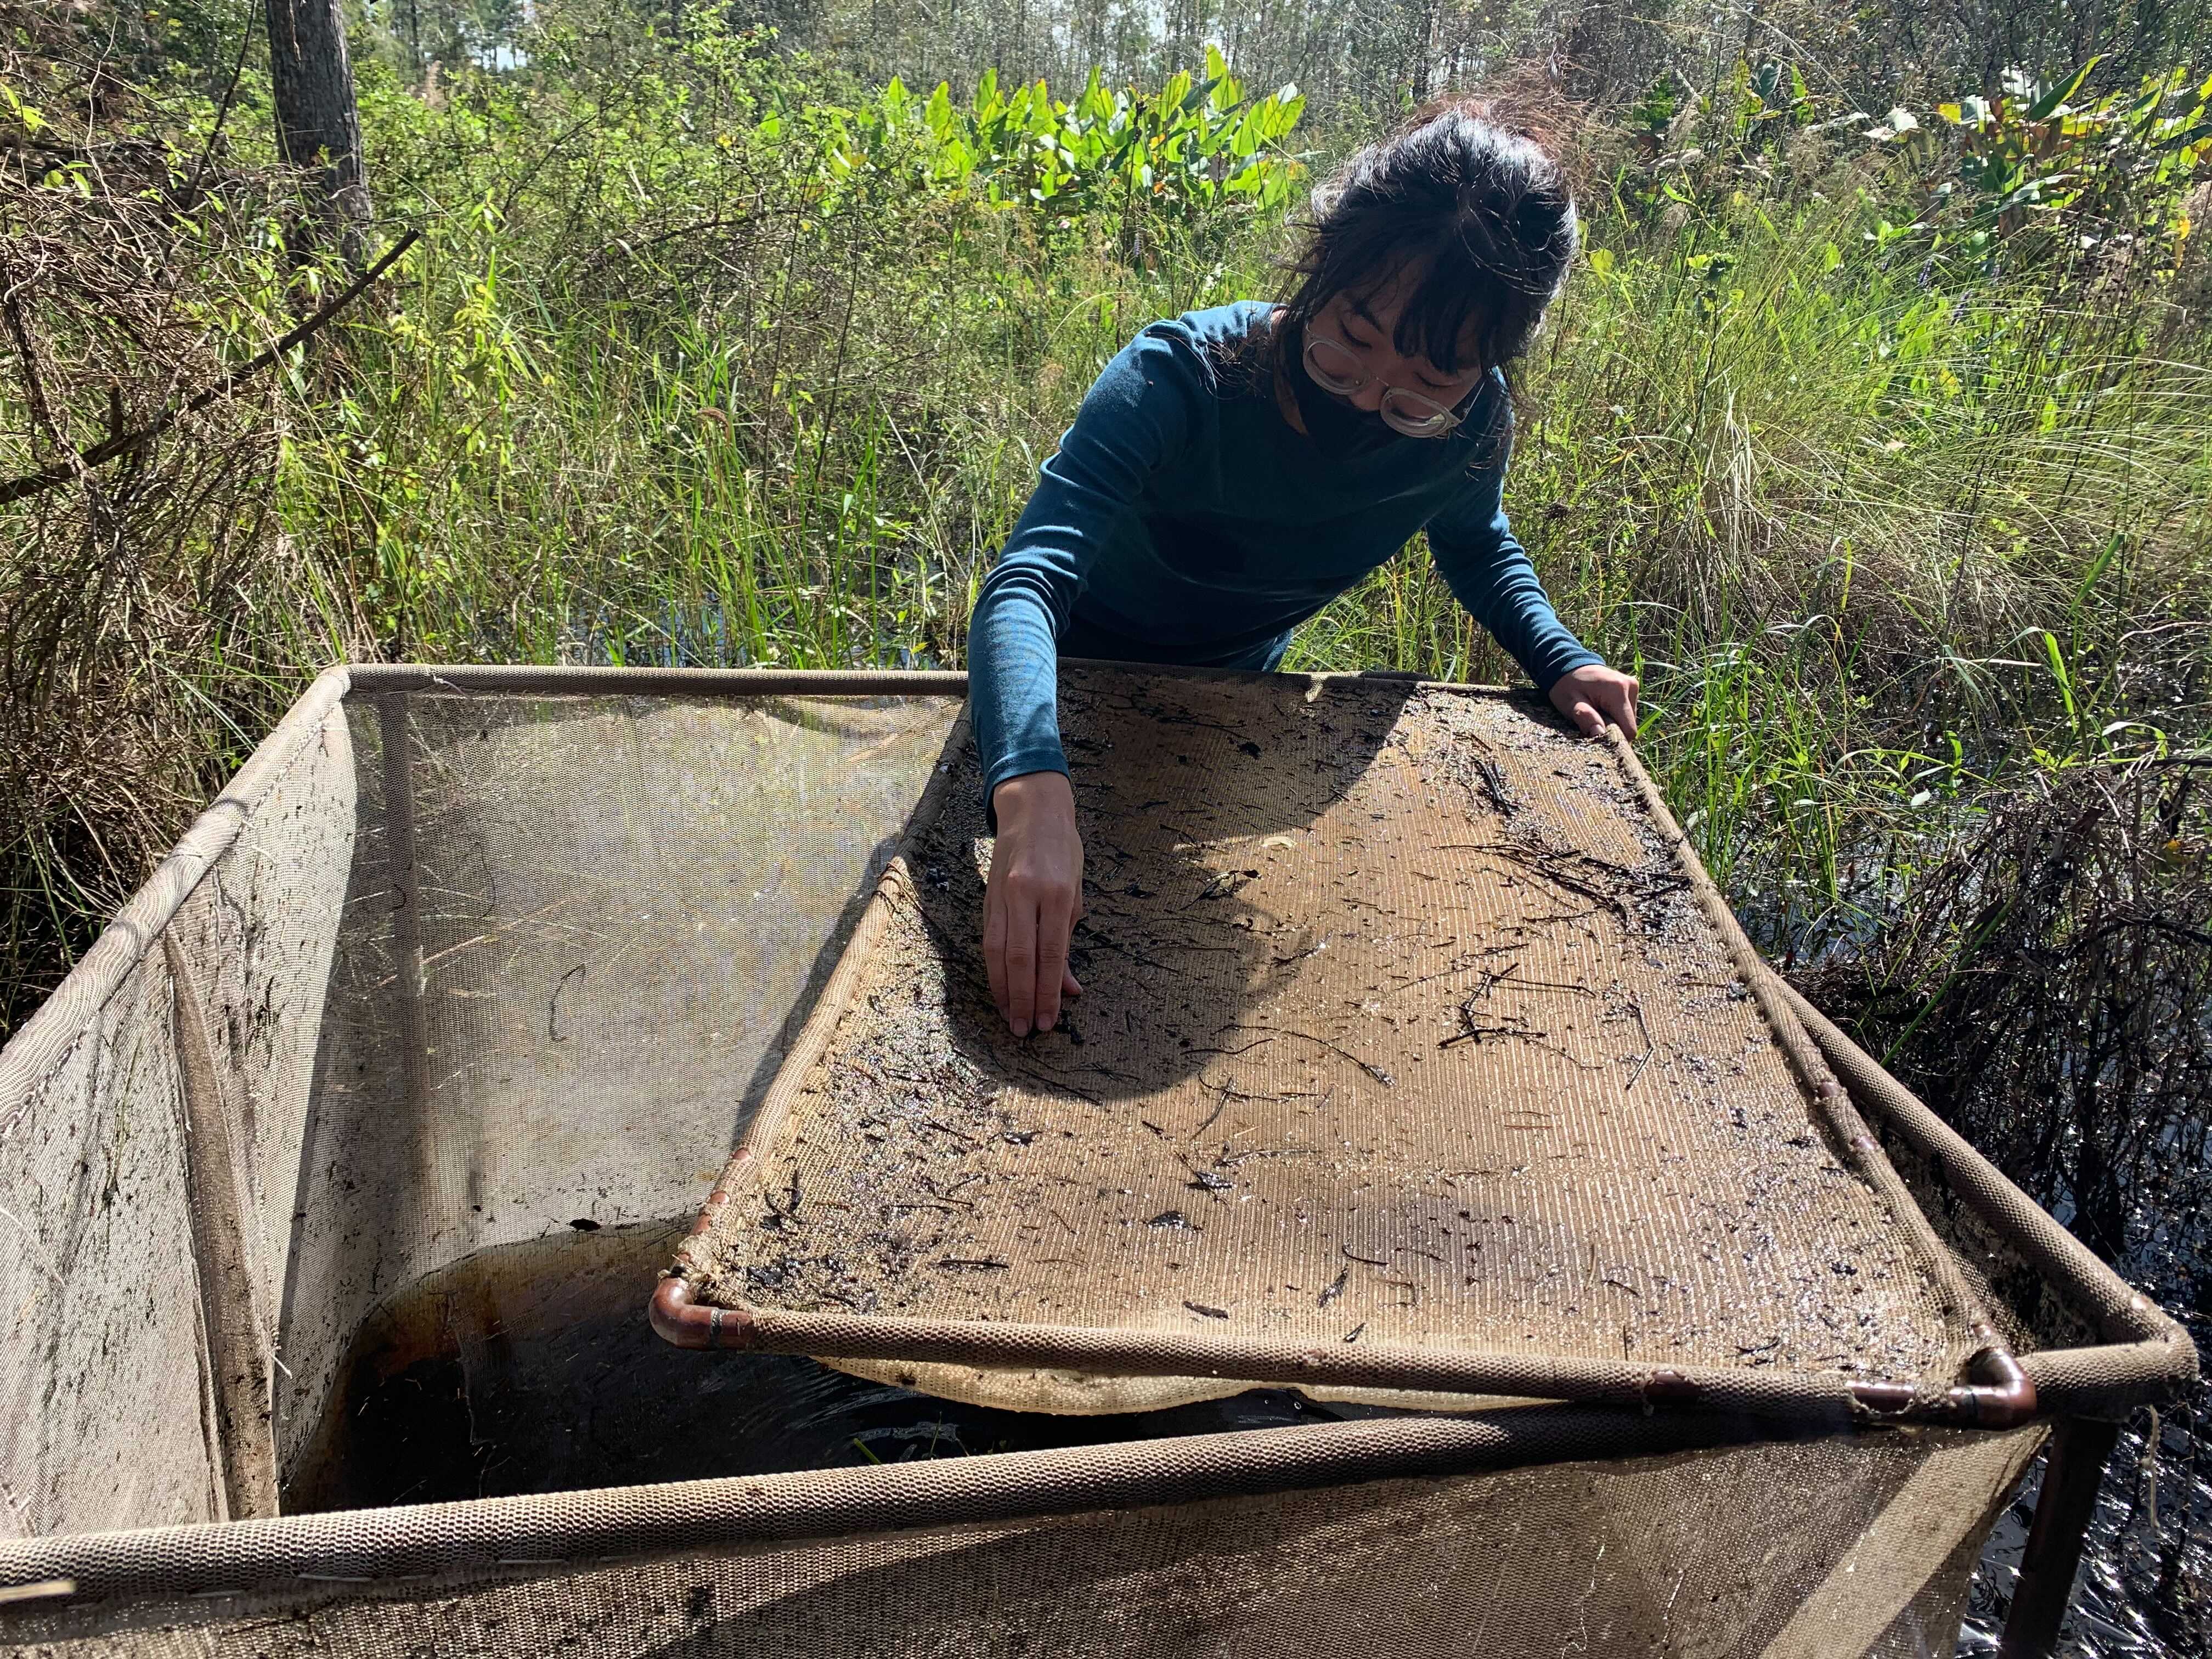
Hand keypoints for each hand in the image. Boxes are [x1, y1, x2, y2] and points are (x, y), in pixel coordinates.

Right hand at [983, 770, 1085, 1035]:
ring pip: (998, 953)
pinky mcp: (988, 898)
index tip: (1048, 1021)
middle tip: (1025, 1031)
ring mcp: (1003, 895)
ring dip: (1003, 991)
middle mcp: (1027, 894)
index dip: (1048, 991)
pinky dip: (993, 970)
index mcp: (1058, 893)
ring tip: (1009, 1019)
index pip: (1051, 953)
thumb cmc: (1063, 851)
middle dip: (1023, 999)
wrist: (1032, 810)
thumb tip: (1069, 988)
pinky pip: (989, 941)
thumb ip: (1068, 941)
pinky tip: (999, 990)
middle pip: (1021, 958)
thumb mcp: (1077, 893)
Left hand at [1549, 663, 1639, 738]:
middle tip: (1593, 722)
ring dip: (1614, 722)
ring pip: (1629, 719)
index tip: (1598, 737)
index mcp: (1617, 691)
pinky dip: (1615, 714)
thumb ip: (1586, 719)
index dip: (1615, 739)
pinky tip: (1602, 708)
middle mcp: (1630, 686)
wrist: (1568, 665)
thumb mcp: (1571, 704)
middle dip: (1613, 729)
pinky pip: (1627, 711)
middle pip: (1629, 724)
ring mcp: (1632, 685)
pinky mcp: (1631, 687)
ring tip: (1596, 713)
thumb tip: (1599, 734)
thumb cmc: (1566, 686)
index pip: (1629, 729)